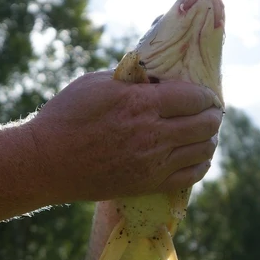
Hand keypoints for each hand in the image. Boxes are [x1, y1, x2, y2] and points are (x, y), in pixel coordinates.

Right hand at [26, 70, 222, 202]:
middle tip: (211, 112)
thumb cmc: (65, 116)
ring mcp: (152, 162)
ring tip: (206, 134)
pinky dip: (201, 165)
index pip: (194, 97)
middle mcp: (152, 133)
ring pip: (203, 150)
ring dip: (210, 139)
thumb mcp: (95, 83)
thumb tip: (155, 75)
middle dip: (213, 115)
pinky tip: (198, 158)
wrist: (46, 162)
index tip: (206, 94)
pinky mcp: (147, 183)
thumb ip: (130, 78)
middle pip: (205, 124)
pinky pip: (190, 176)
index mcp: (140, 103)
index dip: (206, 94)